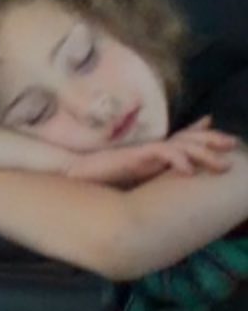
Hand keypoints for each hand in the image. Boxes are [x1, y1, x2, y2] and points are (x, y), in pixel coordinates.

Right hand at [64, 119, 237, 187]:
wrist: (77, 173)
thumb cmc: (103, 175)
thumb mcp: (136, 171)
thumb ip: (156, 166)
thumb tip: (178, 168)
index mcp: (154, 149)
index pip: (185, 137)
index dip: (206, 136)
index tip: (229, 140)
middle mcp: (152, 146)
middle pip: (188, 139)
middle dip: (212, 141)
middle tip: (233, 145)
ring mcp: (145, 149)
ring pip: (182, 146)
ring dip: (203, 153)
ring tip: (222, 164)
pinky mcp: (135, 155)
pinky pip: (162, 154)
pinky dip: (178, 160)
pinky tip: (189, 170)